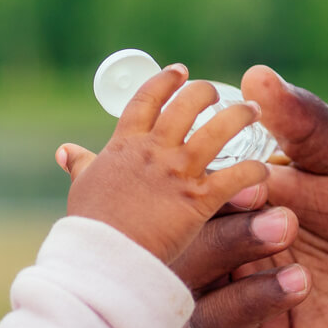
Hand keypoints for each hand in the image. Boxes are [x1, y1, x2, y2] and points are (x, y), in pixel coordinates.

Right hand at [56, 65, 268, 265]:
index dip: (165, 81)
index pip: (146, 99)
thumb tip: (66, 151)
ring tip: (251, 111)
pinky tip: (262, 168)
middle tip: (216, 92)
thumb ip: (81, 165)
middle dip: (205, 93)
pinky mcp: (198, 200)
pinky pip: (235, 177)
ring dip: (238, 117)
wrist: (104, 256)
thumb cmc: (91, 225)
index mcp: (126, 145)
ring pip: (218, 131)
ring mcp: (178, 173)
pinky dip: (252, 170)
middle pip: (187, 106)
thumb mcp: (82, 187)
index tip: (179, 71)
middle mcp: (155, 151)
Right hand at [190, 65, 327, 327]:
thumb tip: (256, 76)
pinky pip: (219, 327)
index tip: (224, 152)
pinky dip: (248, 301)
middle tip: (257, 194)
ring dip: (229, 249)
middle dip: (207, 209)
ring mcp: (236, 300)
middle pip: (178, 230)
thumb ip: (308, 126)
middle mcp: (228, 251)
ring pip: (188, 277)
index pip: (190, 183)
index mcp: (242, 203)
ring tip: (284, 230)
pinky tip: (298, 282)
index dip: (197, 167)